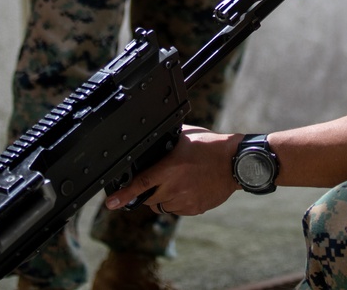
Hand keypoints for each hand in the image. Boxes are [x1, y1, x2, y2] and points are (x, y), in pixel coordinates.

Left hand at [104, 127, 240, 216]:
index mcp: (170, 168)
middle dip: (147, 193)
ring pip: (162, 206)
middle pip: (148, 199)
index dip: (123, 195)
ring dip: (163, 198)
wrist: (235, 163)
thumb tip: (151, 139)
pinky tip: (189, 188)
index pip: (140, 184)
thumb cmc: (211, 146)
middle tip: (158, 180)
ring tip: (178, 182)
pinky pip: (177, 210)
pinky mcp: (194, 209)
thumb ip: (165, 141)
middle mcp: (175, 187)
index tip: (111, 203)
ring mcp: (185, 200)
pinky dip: (177, 203)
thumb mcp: (185, 137)